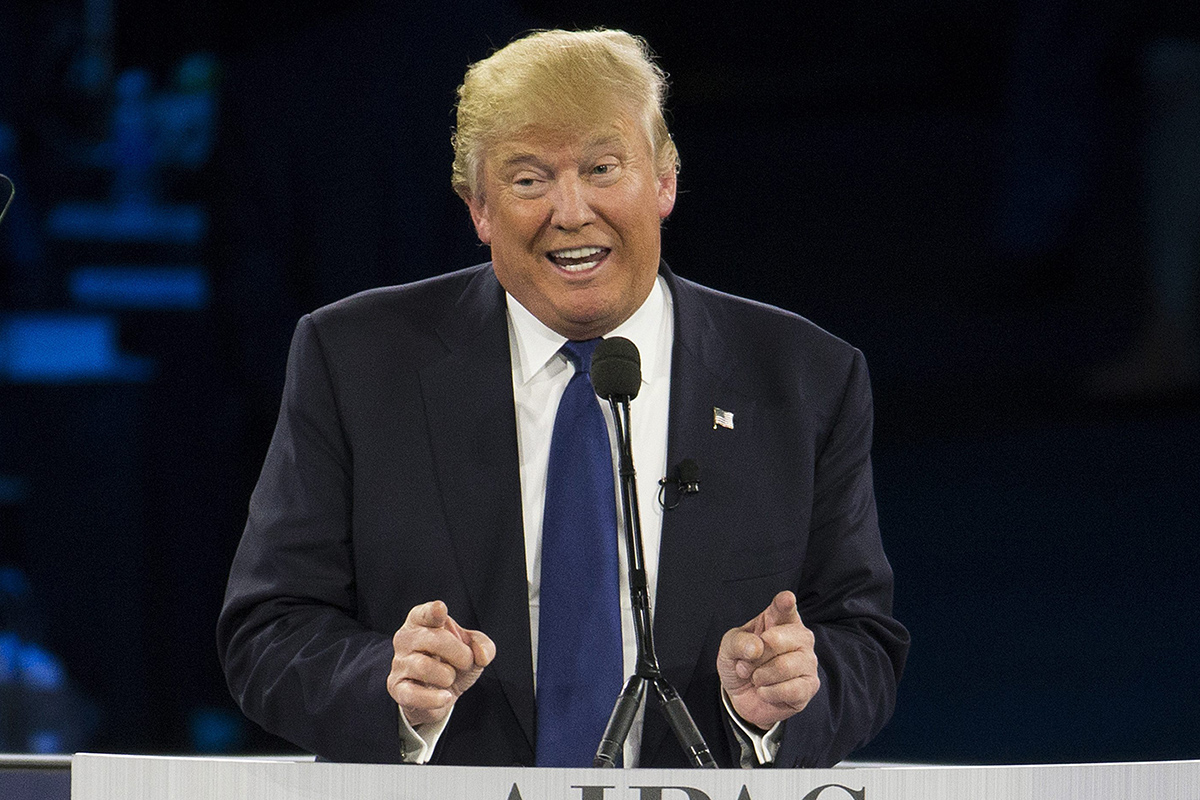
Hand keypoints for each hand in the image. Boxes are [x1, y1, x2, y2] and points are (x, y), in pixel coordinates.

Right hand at [387, 600, 495, 726]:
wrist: (440, 693)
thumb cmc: (453, 661)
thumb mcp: (472, 648)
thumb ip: (482, 645)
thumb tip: (481, 655)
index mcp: (422, 620)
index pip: (425, 613)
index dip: (433, 611)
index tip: (440, 610)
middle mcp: (406, 638)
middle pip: (434, 640)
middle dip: (460, 654)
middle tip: (467, 662)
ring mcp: (399, 663)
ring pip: (424, 666)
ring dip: (447, 675)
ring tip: (450, 678)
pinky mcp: (397, 688)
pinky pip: (412, 694)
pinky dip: (433, 698)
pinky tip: (445, 697)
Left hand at [717, 590, 819, 729]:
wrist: (742, 696)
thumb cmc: (741, 663)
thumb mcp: (729, 647)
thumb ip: (739, 642)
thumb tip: (756, 648)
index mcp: (780, 619)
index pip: (784, 608)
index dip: (784, 603)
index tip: (786, 598)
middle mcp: (800, 637)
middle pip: (778, 640)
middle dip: (755, 657)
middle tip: (745, 665)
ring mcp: (808, 661)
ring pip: (784, 667)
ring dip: (760, 676)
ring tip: (756, 678)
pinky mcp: (809, 686)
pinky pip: (790, 689)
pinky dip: (769, 693)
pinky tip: (765, 691)